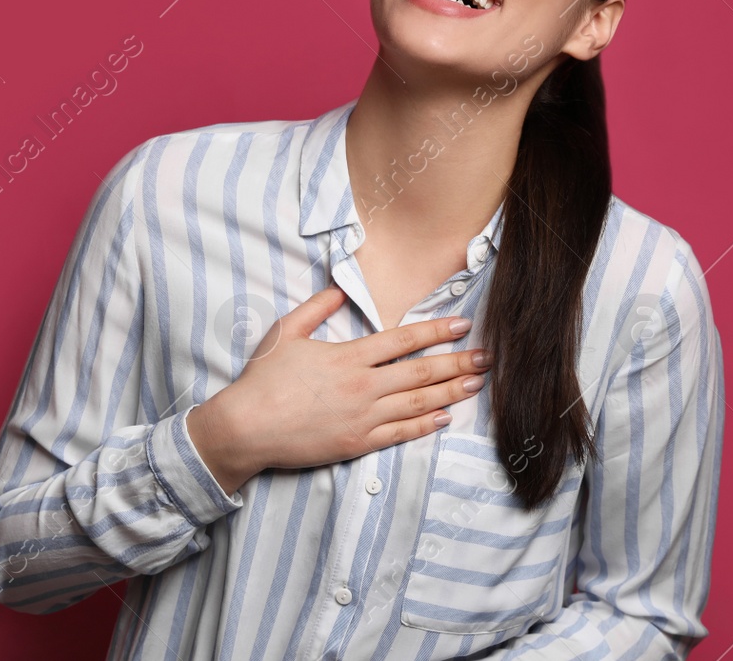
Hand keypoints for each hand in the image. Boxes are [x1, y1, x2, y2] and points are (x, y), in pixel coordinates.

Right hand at [188, 285, 488, 493]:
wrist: (245, 429)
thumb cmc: (263, 380)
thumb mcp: (285, 332)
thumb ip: (316, 308)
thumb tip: (338, 288)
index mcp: (349, 357)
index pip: (403, 340)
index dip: (436, 331)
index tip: (462, 326)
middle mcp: (363, 387)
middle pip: (421, 372)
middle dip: (457, 363)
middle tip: (486, 358)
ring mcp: (363, 418)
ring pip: (418, 403)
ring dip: (451, 392)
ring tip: (476, 384)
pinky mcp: (358, 444)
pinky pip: (400, 433)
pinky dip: (425, 425)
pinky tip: (444, 417)